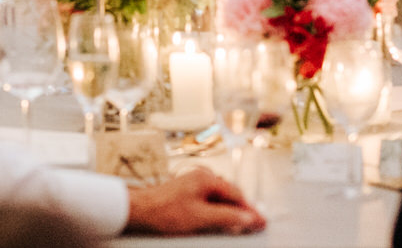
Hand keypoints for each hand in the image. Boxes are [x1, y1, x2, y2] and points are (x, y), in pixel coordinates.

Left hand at [126, 168, 264, 235]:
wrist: (140, 210)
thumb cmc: (166, 211)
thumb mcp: (202, 217)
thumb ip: (228, 217)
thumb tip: (250, 218)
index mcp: (207, 178)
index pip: (237, 194)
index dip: (250, 211)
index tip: (262, 223)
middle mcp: (202, 176)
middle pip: (230, 194)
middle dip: (242, 210)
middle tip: (254, 225)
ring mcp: (194, 182)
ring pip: (220, 197)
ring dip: (230, 210)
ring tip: (240, 225)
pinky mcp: (187, 190)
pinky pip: (209, 199)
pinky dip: (218, 210)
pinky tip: (220, 220)